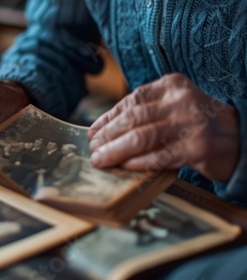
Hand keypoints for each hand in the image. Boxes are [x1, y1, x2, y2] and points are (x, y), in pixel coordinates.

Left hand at [87, 74, 238, 181]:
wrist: (240, 137)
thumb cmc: (197, 123)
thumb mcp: (173, 106)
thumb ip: (146, 112)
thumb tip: (104, 129)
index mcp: (172, 85)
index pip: (131, 101)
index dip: (107, 118)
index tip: (92, 132)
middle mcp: (182, 100)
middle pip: (133, 118)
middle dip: (107, 136)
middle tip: (92, 149)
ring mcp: (191, 123)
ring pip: (142, 137)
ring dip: (116, 151)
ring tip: (101, 159)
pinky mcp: (198, 148)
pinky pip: (159, 155)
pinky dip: (138, 162)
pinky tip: (125, 165)